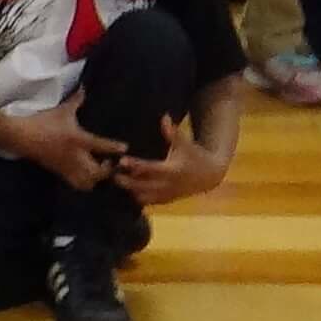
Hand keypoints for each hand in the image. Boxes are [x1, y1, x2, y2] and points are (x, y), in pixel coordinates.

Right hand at [12, 92, 128, 191]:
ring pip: (88, 182)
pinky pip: (76, 183)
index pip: (101, 145)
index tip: (125, 148)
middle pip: (98, 172)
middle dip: (107, 169)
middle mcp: (76, 156)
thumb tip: (84, 87)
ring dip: (96, 179)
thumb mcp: (61, 110)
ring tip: (98, 170)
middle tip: (110, 162)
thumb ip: (76, 100)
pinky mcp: (60, 173)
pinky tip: (86, 174)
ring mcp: (68, 167)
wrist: (22, 137)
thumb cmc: (43, 122)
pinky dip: (84, 182)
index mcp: (78, 139)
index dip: (115, 148)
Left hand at [110, 114, 228, 206]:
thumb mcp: (186, 144)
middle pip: (143, 187)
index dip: (136, 166)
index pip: (151, 169)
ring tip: (115, 180)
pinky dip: (136, 197)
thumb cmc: (196, 156)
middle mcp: (168, 186)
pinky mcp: (166, 201)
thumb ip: (173, 133)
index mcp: (172, 171)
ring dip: (130, 191)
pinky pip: (148, 203)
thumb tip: (165, 117)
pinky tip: (124, 190)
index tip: (122, 161)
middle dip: (127, 182)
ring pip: (144, 198)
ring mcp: (167, 195)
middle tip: (111, 173)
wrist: (209, 176)